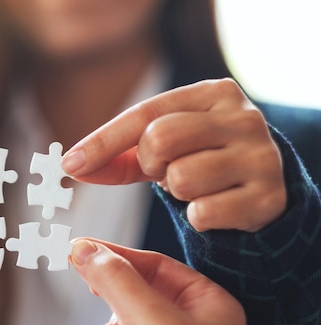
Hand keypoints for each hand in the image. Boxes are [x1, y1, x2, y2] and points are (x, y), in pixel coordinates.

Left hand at [62, 78, 285, 231]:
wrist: (261, 187)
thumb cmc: (200, 159)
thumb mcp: (161, 149)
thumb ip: (117, 155)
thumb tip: (71, 166)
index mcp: (213, 94)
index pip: (145, 113)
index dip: (102, 141)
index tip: (68, 164)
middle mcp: (244, 118)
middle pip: (161, 139)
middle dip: (151, 163)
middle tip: (165, 170)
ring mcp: (261, 157)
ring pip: (182, 178)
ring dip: (177, 192)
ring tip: (196, 187)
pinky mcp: (269, 197)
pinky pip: (204, 213)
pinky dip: (197, 217)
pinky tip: (215, 207)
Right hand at [70, 238, 255, 324]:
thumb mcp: (148, 320)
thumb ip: (115, 280)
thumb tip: (84, 249)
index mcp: (209, 301)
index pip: (156, 262)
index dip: (117, 254)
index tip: (82, 248)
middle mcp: (200, 321)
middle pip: (146, 286)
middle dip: (116, 285)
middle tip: (85, 277)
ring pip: (140, 314)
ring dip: (118, 316)